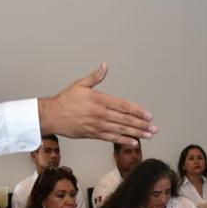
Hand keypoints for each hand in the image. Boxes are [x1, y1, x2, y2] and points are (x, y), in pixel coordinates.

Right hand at [37, 64, 156, 144]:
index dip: (138, 111)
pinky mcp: (94, 134)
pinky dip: (123, 141)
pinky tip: (134, 142)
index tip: (149, 116)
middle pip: (125, 120)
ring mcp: (98, 125)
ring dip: (136, 133)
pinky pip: (111, 138)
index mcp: (100, 99)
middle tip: (154, 128)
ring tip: (149, 135)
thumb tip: (104, 65)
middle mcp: (101, 113)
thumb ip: (95, 76)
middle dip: (142, 124)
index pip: (123, 106)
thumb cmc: (66, 100)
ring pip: (121, 130)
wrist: (52, 116)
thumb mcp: (80, 84)